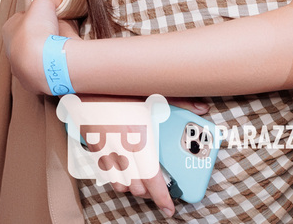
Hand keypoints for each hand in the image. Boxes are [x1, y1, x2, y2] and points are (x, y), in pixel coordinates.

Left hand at [1, 0, 63, 94]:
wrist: (43, 62)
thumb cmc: (37, 30)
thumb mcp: (43, 3)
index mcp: (8, 30)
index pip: (21, 19)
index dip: (35, 16)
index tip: (47, 15)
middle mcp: (11, 51)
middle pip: (26, 40)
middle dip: (39, 36)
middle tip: (55, 31)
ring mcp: (21, 70)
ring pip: (34, 58)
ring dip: (45, 53)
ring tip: (61, 47)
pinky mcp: (33, 83)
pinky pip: (43, 72)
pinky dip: (51, 67)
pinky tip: (61, 62)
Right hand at [73, 93, 209, 219]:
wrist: (88, 85)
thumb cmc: (122, 89)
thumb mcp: (154, 94)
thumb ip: (180, 103)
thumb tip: (203, 108)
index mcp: (139, 137)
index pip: (152, 178)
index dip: (162, 197)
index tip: (169, 208)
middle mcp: (122, 148)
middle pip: (137, 186)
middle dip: (149, 192)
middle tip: (159, 188)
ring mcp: (106, 151)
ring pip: (120, 184)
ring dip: (132, 187)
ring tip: (142, 181)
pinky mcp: (94, 149)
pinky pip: (106, 174)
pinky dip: (117, 178)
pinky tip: (124, 171)